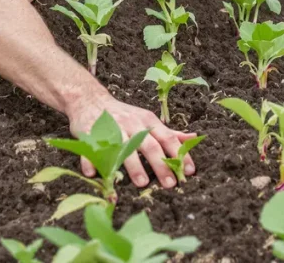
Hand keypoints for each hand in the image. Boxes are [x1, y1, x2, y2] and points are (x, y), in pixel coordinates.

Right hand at [66, 94, 196, 189]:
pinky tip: (95, 174)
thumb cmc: (124, 115)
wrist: (90, 99)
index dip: (179, 154)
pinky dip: (92, 161)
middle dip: (160, 164)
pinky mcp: (90, 133)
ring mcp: (111, 128)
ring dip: (133, 165)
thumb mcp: (147, 120)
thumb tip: (193, 138)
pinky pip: (92, 148)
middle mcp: (131, 124)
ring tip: (142, 183)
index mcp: (147, 121)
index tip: (189, 172)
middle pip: (148, 145)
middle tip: (169, 183)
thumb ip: (168, 132)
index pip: (167, 138)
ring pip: (124, 147)